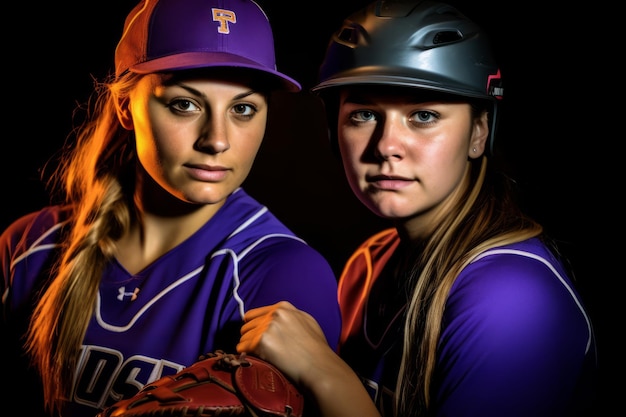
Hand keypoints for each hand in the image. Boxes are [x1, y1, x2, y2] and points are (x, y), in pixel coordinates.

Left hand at [238, 301, 380, 416]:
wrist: (319, 366)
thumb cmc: (317, 348)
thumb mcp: (306, 322)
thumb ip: (289, 317)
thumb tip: (273, 320)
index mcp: (283, 307)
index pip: (253, 314)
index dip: (254, 327)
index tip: (256, 336)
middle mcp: (273, 314)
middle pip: (247, 325)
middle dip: (250, 337)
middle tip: (257, 350)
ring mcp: (267, 327)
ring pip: (243, 336)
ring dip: (247, 347)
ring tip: (258, 356)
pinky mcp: (261, 342)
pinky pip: (242, 348)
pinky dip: (245, 355)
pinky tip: (255, 360)